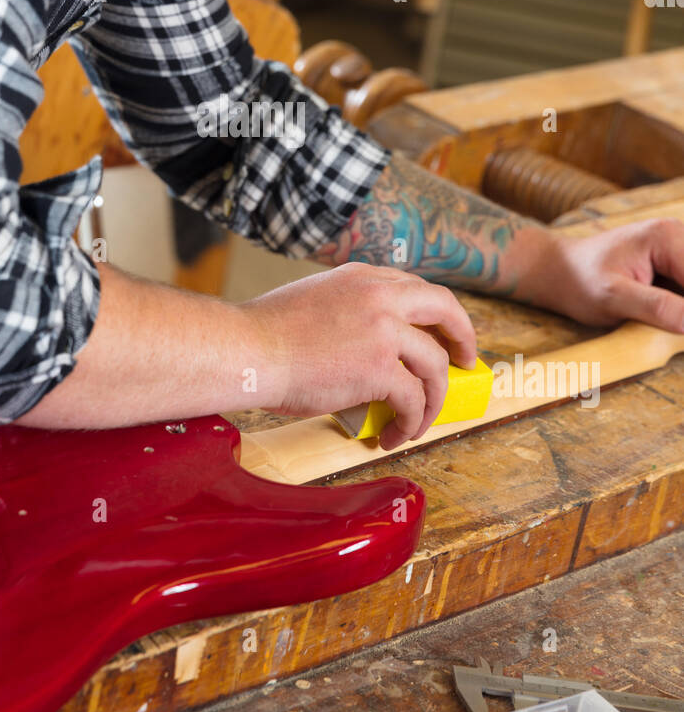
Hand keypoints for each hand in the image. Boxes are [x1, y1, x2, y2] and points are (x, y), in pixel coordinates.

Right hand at [243, 261, 475, 449]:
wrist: (247, 350)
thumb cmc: (264, 333)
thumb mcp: (312, 298)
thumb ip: (345, 308)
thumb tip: (359, 342)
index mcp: (361, 276)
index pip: (414, 288)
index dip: (434, 315)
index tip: (439, 334)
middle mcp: (379, 295)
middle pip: (445, 308)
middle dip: (463, 336)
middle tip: (464, 363)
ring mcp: (384, 329)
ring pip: (434, 364)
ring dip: (434, 398)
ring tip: (419, 421)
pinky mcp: (380, 367)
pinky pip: (413, 399)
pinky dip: (411, 422)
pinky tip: (394, 435)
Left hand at [528, 219, 683, 330]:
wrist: (557, 270)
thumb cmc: (578, 281)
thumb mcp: (613, 298)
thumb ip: (656, 307)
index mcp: (667, 237)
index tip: (679, 329)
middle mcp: (678, 234)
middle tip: (662, 322)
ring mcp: (677, 247)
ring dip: (682, 308)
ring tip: (647, 316)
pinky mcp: (673, 261)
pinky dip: (680, 304)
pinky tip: (669, 319)